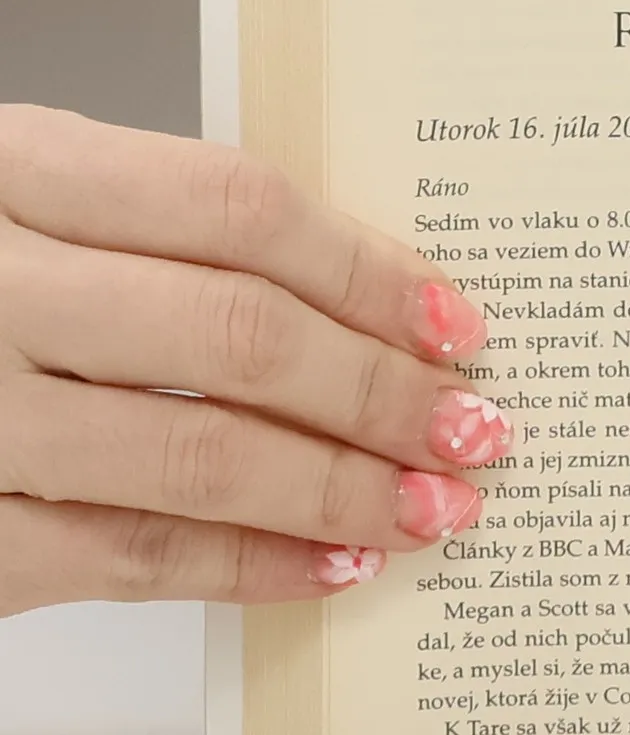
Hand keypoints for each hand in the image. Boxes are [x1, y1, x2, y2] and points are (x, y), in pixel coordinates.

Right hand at [0, 106, 515, 617]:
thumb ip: (157, 232)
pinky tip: (336, 567)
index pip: (234, 208)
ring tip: (436, 510)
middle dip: (382, 393)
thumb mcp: (20, 202)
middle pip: (237, 334)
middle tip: (477, 429)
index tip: (458, 322)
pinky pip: (131, 556)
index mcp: (5, 167)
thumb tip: (369, 305)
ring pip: (197, 455)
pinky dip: (252, 567)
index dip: (368, 270)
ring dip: (342, 490)